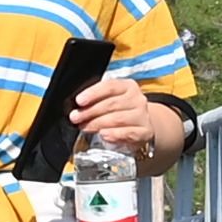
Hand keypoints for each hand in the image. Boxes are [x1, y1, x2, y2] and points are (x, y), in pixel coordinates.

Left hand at [68, 77, 191, 168]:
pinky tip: (103, 135)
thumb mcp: (110, 101)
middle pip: (112, 104)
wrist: (141, 127)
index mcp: (128, 86)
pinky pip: (129, 133)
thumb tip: (77, 106)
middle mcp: (137, 99)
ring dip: (98, 124)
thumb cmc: (120, 112)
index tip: (79, 101)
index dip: (93, 93)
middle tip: (76, 118)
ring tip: (85, 127)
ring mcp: (142, 116)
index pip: (110, 86)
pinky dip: (114, 134)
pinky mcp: (145, 132)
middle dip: (90, 111)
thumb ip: (96, 101)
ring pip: (118, 118)